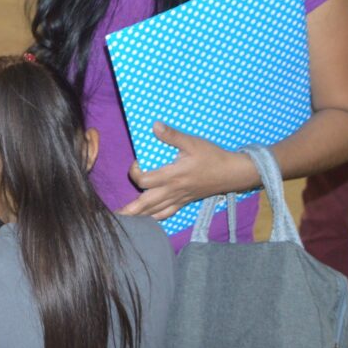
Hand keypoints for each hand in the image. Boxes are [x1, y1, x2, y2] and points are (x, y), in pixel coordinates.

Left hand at [120, 123, 255, 218]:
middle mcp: (173, 191)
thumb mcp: (192, 142)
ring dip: (140, 217)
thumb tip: (154, 126)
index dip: (135, 173)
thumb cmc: (211, 157)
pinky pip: (167, 214)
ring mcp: (178, 199)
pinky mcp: (184, 202)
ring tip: (126, 221)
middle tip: (115, 215)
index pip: (145, 181)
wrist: (232, 173)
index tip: (136, 163)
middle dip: (130, 210)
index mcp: (172, 176)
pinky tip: (147, 220)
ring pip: (155, 212)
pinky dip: (155, 218)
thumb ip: (172, 136)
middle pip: (146, 204)